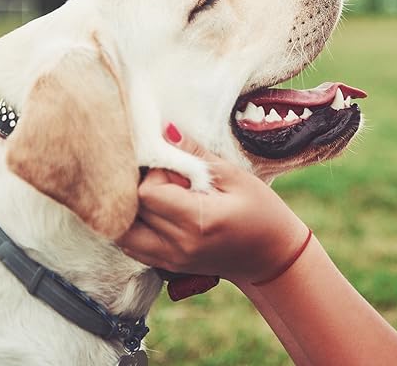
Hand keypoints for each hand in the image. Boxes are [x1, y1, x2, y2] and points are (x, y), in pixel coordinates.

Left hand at [117, 125, 309, 284]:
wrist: (272, 256)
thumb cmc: (262, 212)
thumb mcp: (236, 177)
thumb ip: (196, 155)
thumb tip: (165, 130)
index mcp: (199, 221)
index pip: (147, 192)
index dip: (155, 172)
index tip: (176, 167)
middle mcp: (179, 245)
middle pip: (131, 210)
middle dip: (141, 187)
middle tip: (168, 179)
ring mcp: (171, 260)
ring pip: (123, 231)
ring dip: (133, 209)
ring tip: (160, 195)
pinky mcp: (167, 266)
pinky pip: (132, 245)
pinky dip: (136, 225)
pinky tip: (158, 212)